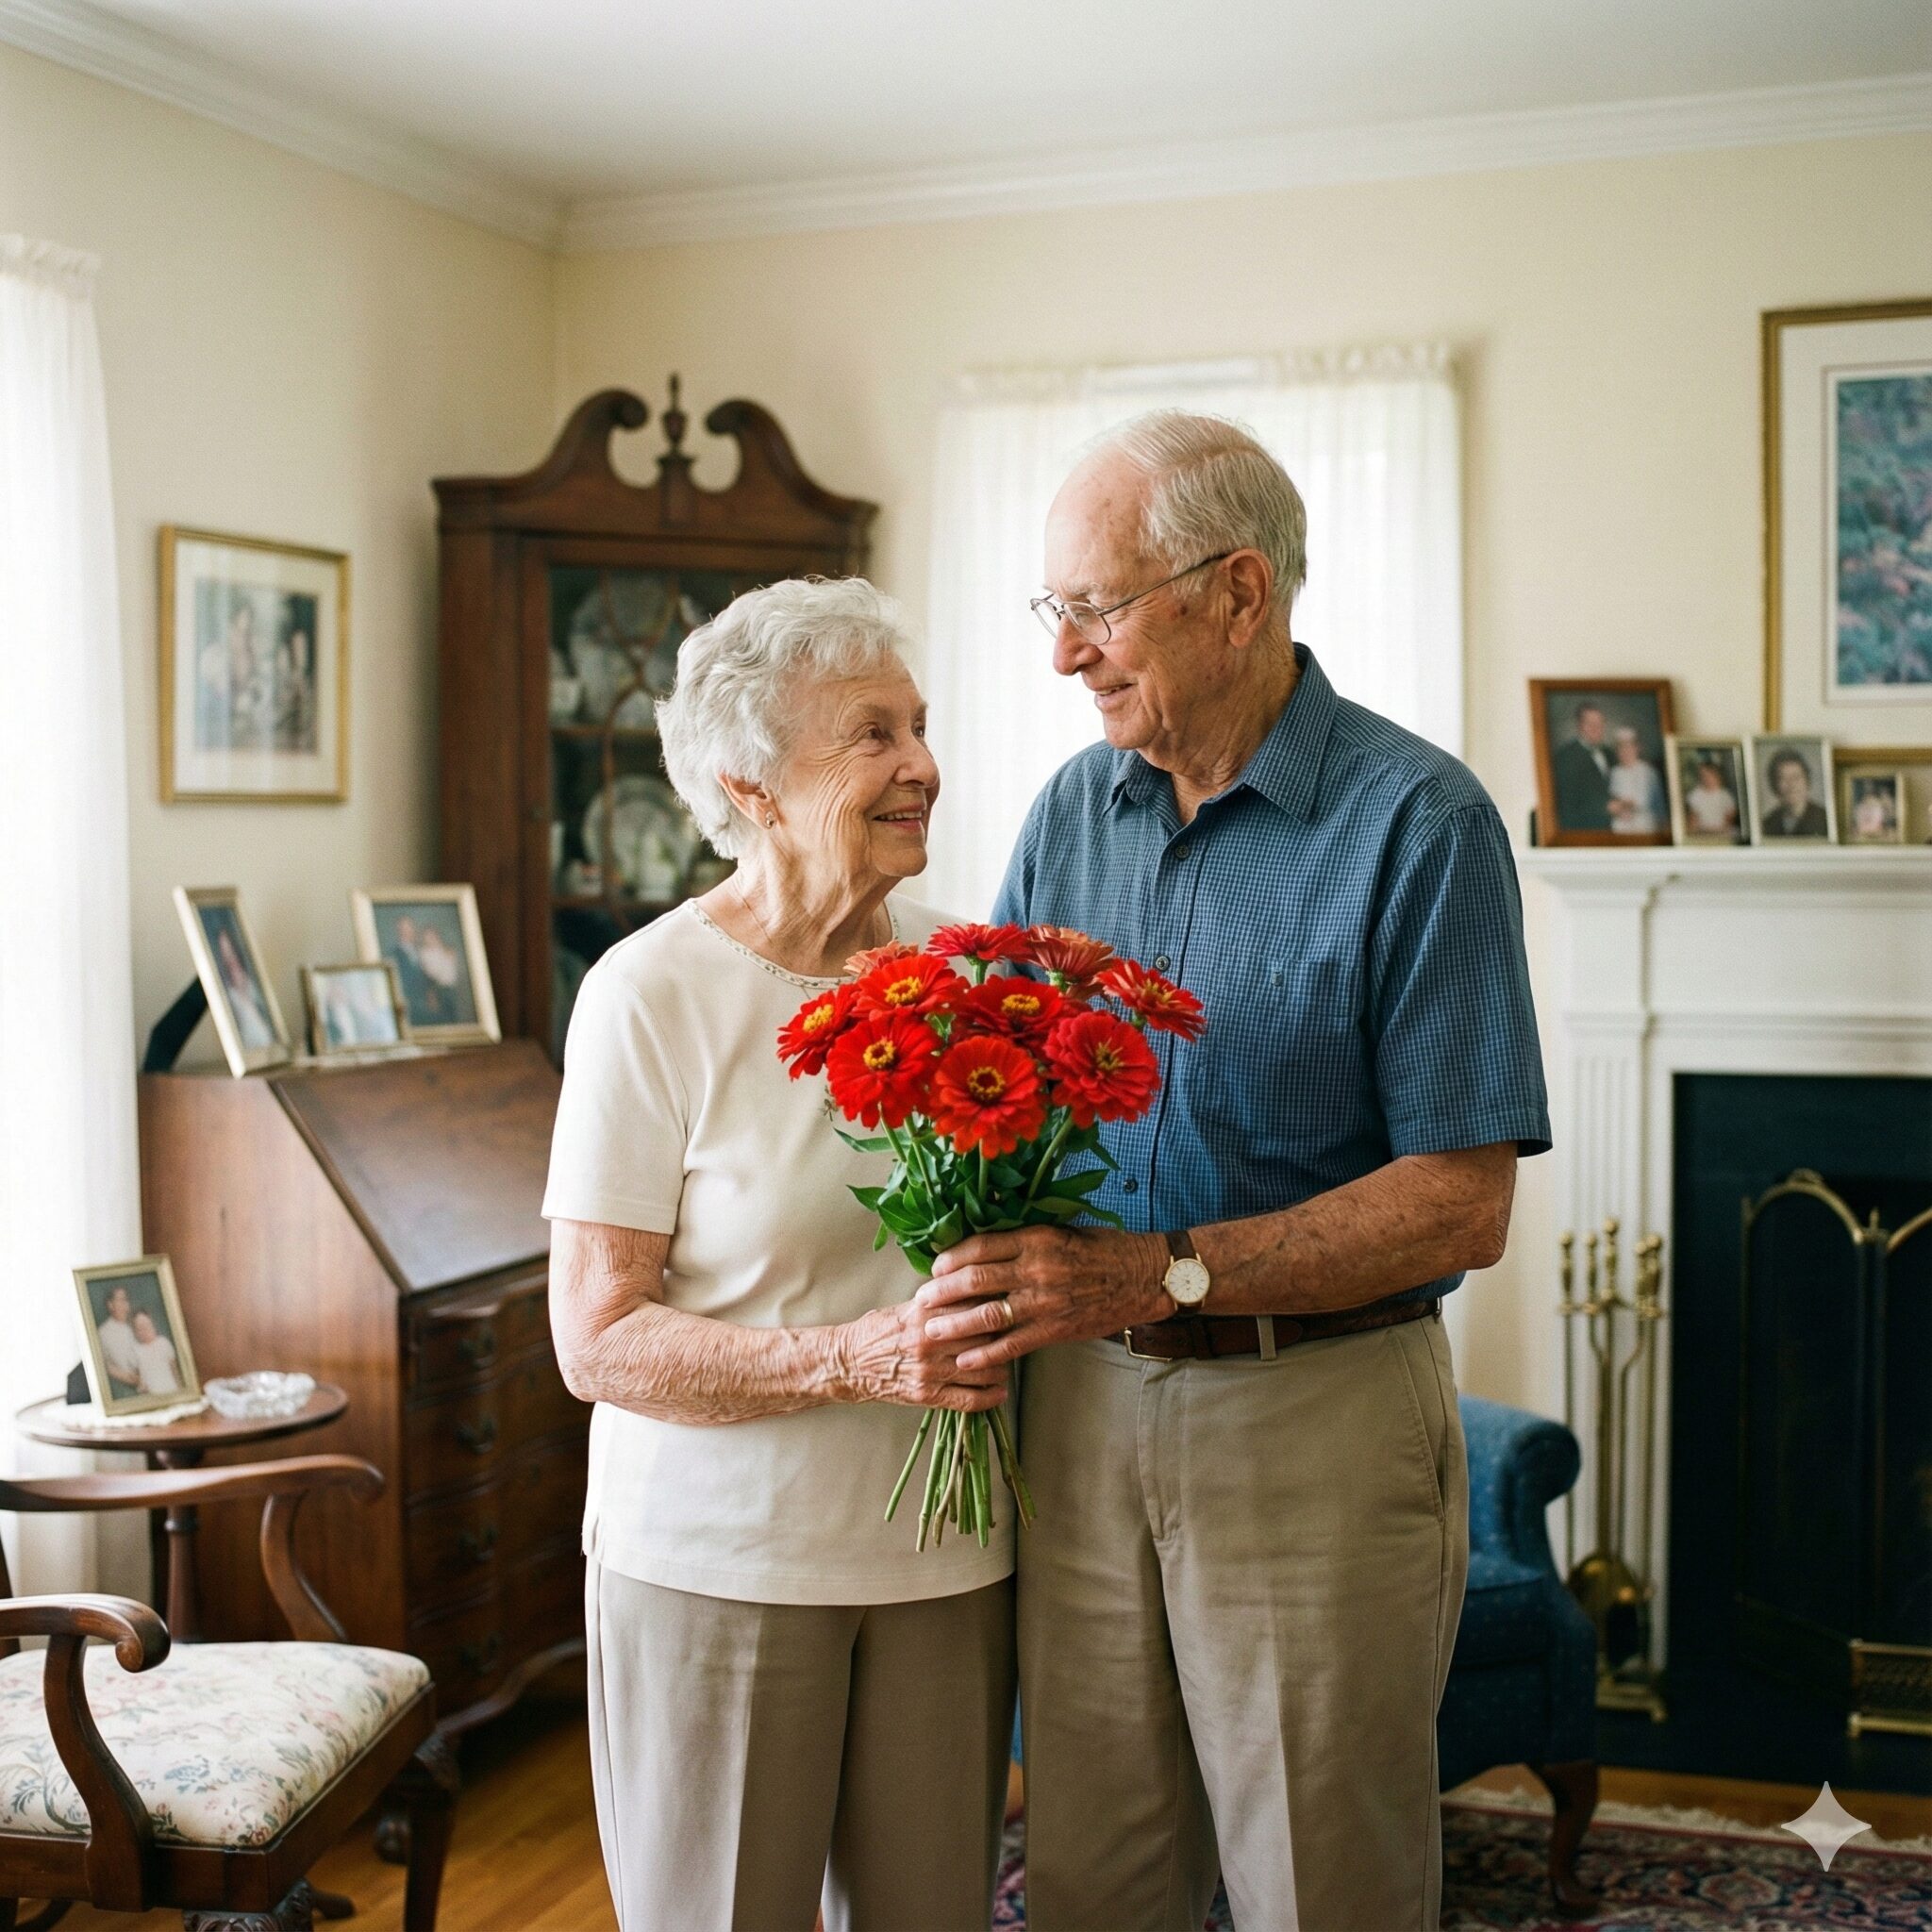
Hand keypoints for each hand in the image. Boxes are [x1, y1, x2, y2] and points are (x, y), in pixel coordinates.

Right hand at [835, 1299, 1010, 1411]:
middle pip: (984, 1337)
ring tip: (1005, 1364)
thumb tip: (975, 1291)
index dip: (996, 1307)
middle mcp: (930, 1341)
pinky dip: (989, 1398)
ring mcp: (929, 1371)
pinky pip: (968, 1400)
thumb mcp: (907, 1307)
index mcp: (925, 1313)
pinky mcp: (926, 1396)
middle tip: (1013, 1336)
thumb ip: (940, 1302)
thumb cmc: (878, 1331)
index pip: (974, 1306)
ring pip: (982, 1370)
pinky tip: (999, 1393)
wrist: (848, 1362)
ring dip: (1001, 1368)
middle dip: (1003, 1337)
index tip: (1007, 1307)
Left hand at [917, 1227, 1170, 1370]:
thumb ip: (1028, 1239)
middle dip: (942, 1291)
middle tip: (921, 1301)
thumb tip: (989, 1245)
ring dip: (953, 1324)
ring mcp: (1045, 1301)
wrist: (1146, 1276)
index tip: (934, 1266)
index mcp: (1037, 1238)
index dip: (951, 1257)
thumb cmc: (1106, 1249)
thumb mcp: (1064, 1231)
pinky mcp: (1055, 1329)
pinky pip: (1012, 1344)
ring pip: (986, 1314)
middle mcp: (1036, 1268)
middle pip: (975, 1279)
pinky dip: (985, 1353)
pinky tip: (965, 1359)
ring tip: (930, 1332)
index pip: (981, 1246)